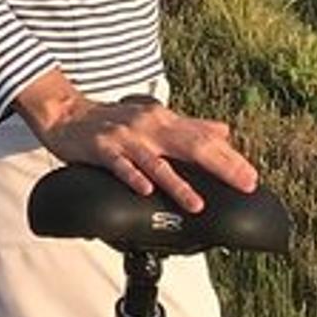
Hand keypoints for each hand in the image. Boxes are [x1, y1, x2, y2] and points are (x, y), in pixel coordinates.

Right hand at [15, 69, 255, 212]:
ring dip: (177, 183)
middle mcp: (148, 127)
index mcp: (163, 120)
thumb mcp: (154, 118)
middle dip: (219, 166)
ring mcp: (125, 138)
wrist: (65, 114)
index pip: (204, 138)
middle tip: (243, 184)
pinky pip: (120, 165)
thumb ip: (190, 126)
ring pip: (156, 161)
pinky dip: (133, 176)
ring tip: (196, 203)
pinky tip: (144, 190)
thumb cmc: (112, 120)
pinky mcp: (102, 148)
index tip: (252, 177)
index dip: (230, 158)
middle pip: (189, 146)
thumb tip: (224, 131)